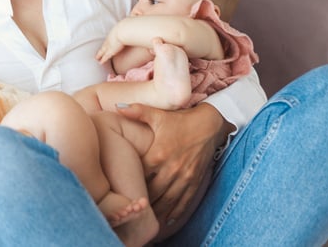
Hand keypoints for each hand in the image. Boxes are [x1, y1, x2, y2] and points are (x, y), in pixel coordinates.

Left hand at [95, 21, 127, 63]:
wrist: (124, 30)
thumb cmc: (127, 27)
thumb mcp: (128, 25)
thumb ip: (131, 23)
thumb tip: (135, 20)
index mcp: (114, 33)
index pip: (109, 39)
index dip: (107, 42)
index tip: (106, 43)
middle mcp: (110, 39)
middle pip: (104, 45)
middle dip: (101, 49)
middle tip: (97, 52)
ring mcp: (109, 45)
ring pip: (103, 51)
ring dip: (99, 55)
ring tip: (96, 58)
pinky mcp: (111, 51)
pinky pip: (105, 56)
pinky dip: (103, 59)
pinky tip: (100, 62)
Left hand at [117, 103, 227, 226]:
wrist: (210, 125)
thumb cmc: (180, 120)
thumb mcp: (158, 114)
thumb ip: (137, 111)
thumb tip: (117, 107)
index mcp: (158, 154)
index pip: (139, 175)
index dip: (128, 185)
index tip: (118, 193)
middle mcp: (171, 169)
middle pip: (152, 192)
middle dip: (141, 203)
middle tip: (128, 211)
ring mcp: (185, 178)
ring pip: (167, 201)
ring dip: (156, 212)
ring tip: (143, 221)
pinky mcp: (195, 182)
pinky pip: (184, 202)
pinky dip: (175, 214)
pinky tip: (167, 222)